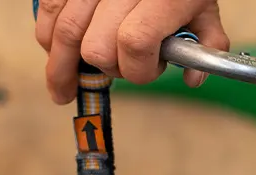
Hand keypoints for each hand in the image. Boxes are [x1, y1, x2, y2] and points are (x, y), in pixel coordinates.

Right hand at [35, 0, 229, 103]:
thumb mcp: (204, 9)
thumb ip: (208, 43)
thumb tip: (193, 78)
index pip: (135, 42)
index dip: (137, 68)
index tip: (147, 70)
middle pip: (96, 46)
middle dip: (106, 68)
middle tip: (119, 66)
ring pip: (64, 30)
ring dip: (63, 65)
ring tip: (62, 85)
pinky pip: (48, 8)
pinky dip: (47, 37)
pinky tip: (55, 54)